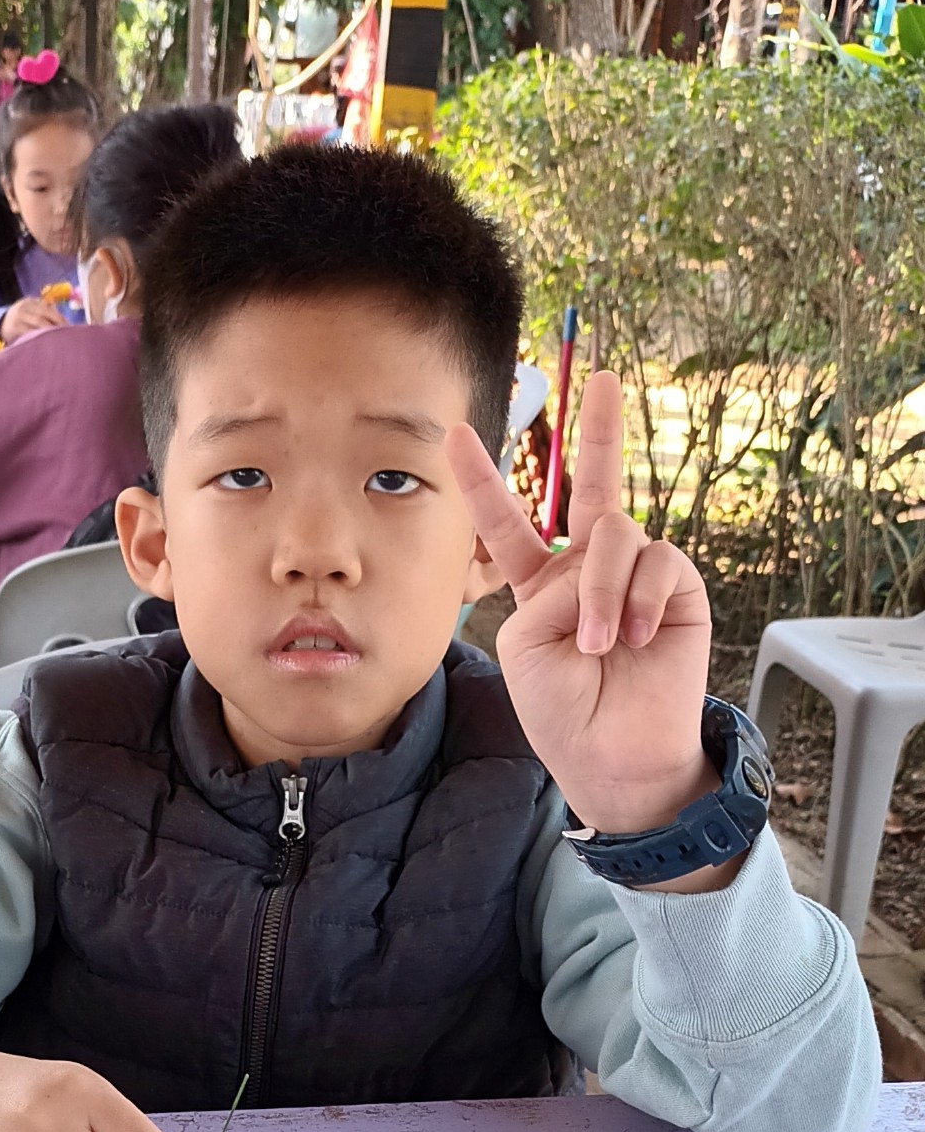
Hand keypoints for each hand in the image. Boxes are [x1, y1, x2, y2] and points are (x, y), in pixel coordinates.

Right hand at [0, 294, 66, 342]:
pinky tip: (46, 346)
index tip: (72, 330)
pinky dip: (38, 340)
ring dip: (50, 334)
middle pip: (44, 316)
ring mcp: (18, 317)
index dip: (61, 320)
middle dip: (57, 327)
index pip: (49, 310)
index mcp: (31, 302)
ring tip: (60, 343)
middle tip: (68, 338)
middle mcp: (24, 307)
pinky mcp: (13, 328)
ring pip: (37, 324)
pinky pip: (28, 334)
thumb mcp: (32, 312)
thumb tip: (66, 322)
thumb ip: (47, 313)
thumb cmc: (21, 320)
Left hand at [447, 371, 716, 848]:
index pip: (507, 523)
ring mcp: (635, 576)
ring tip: (602, 644)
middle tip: (602, 377)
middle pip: (592, 486)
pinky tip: (638, 636)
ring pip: (616, 533)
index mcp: (540, 583)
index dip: (482, 479)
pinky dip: (641, 599)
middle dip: (598, 430)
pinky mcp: (678, 589)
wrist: (613, 753)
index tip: (454, 432)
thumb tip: (600, 565)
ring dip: (604, 591)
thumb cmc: (562, 710)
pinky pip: (658, 561)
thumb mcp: (526, 645)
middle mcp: (589, 569)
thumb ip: (550, 590)